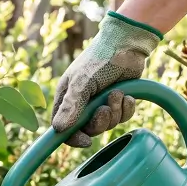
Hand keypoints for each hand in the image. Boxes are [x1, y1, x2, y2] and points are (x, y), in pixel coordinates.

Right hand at [51, 12, 161, 147]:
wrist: (127, 44)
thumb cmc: (100, 59)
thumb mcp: (83, 82)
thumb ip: (72, 105)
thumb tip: (59, 129)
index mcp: (67, 98)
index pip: (63, 128)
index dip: (73, 138)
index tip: (86, 141)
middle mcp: (82, 103)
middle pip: (88, 129)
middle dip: (100, 122)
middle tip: (105, 108)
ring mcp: (100, 103)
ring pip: (107, 124)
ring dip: (115, 112)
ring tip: (118, 94)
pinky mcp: (117, 101)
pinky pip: (123, 117)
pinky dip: (126, 109)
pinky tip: (127, 95)